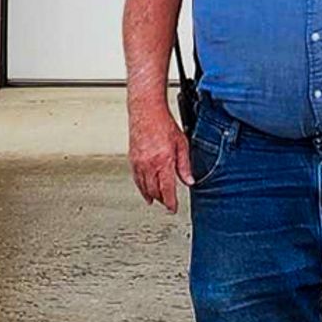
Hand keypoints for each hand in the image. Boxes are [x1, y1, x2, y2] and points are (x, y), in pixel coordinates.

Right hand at [128, 92, 189, 212]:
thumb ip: (185, 165)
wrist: (146, 112)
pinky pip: (136, 179)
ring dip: (150, 196)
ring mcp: (139, 163)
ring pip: (143, 187)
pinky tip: (144, 190)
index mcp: (164, 161)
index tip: (173, 209)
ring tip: (156, 200)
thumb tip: (189, 181)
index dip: (170, 202)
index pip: (167, 189)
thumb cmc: (164, 124)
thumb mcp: (182, 144)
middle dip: (161, 200)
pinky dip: (141, 187)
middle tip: (167, 204)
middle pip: (154, 191)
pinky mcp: (132, 159)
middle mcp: (149, 164)